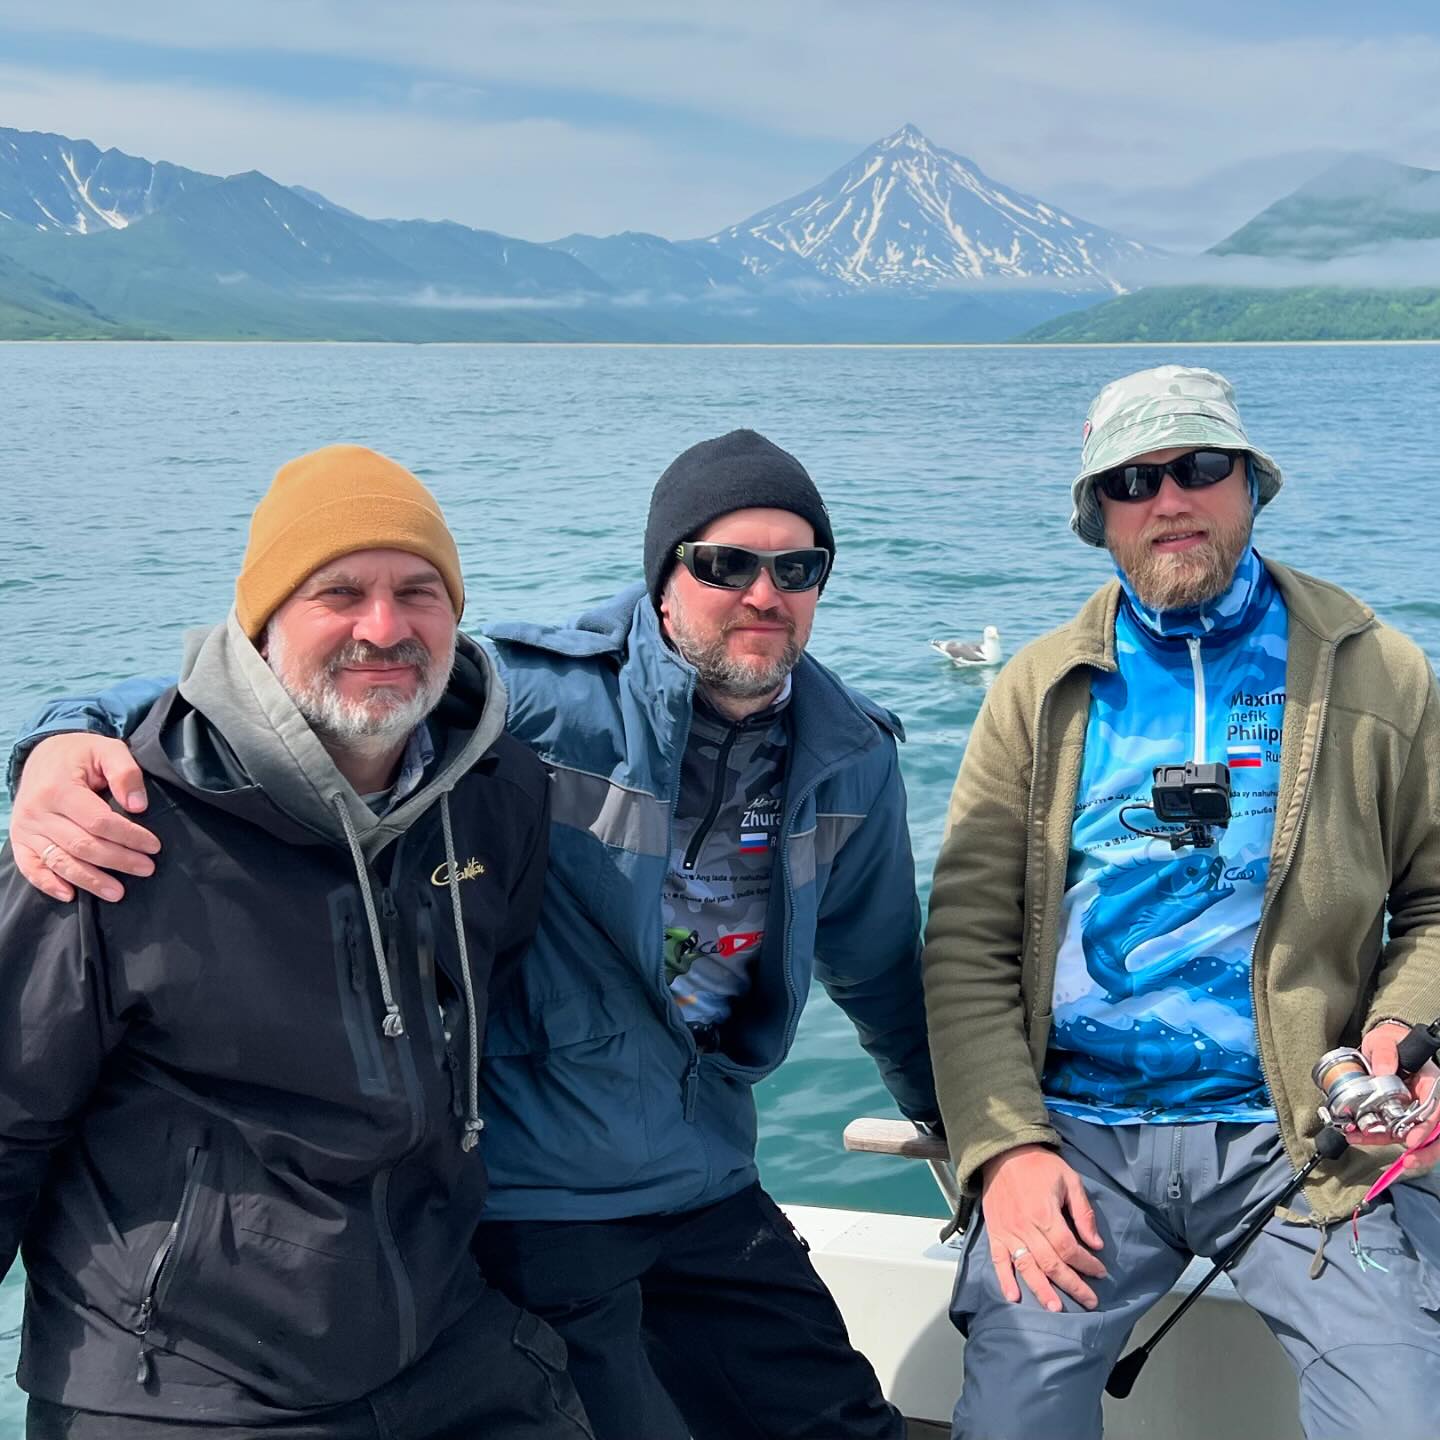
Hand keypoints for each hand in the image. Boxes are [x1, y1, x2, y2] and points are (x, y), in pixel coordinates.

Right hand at [10, 734, 159, 902]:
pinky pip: (31, 867)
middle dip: (118, 860)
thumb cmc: (81, 754)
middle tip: (147, 869)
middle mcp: (38, 811)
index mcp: (59, 789)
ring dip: (90, 880)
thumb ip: (126, 772)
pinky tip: (70, 895)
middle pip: (82, 845)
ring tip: (118, 893)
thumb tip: (138, 807)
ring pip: (60, 861)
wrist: (43, 754)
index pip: (99, 822)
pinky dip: (49, 884)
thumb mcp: (108, 749)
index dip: (129, 836)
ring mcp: (26, 828)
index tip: (154, 846)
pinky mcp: (20, 840)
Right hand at [979, 1144, 1106, 1311]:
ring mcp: (1008, 1232)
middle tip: (1089, 1301)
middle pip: (1051, 1263)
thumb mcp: (1069, 1180)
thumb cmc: (1039, 1165)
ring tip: (1055, 1308)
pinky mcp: (995, 1233)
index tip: (1100, 1272)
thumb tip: (1095, 1243)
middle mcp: (1025, 1228)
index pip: (1068, 1248)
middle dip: (1072, 1284)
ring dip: (1041, 1290)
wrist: (1003, 1153)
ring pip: (1026, 1267)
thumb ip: (1083, 1212)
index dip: (1086, 1263)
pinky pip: (998, 1260)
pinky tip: (1013, 1296)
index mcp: (1045, 1214)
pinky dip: (1004, 1279)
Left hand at [1360, 1021, 1439, 1172]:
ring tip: (1364, 1141)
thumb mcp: (1385, 1039)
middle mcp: (1424, 1099)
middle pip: (1433, 1130)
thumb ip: (1384, 1051)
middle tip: (1409, 1160)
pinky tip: (1356, 1135)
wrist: (1379, 1046)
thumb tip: (1384, 1069)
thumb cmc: (1390, 1041)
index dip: (1427, 1125)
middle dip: (1424, 1150)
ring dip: (1389, 1142)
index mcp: (1429, 1080)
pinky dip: (1373, 1136)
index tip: (1414, 1138)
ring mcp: (1411, 1110)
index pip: (1435, 1105)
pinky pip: (1390, 1131)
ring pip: (1411, 1136)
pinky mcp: (1396, 1116)